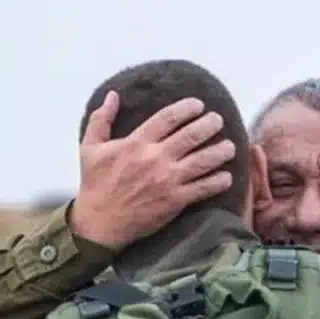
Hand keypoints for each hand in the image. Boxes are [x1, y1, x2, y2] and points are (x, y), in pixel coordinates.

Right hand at [71, 91, 235, 250]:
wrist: (99, 223)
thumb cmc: (94, 185)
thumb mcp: (89, 147)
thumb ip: (101, 119)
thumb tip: (113, 95)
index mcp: (136, 143)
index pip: (168, 118)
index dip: (187, 108)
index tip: (199, 105)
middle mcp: (155, 158)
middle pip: (191, 135)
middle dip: (210, 125)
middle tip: (218, 121)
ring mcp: (167, 180)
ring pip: (202, 160)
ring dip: (220, 151)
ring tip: (230, 146)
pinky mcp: (175, 201)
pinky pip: (202, 188)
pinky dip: (218, 181)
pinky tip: (227, 177)